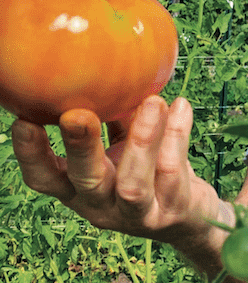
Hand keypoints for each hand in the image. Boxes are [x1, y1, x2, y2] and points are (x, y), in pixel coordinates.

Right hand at [11, 96, 218, 243]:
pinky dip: (178, 136)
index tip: (22, 120)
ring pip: (133, 184)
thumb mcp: (125, 145)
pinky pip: (173, 171)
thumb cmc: (150, 172)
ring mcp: (136, 214)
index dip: (31, 154)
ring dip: (143, 140)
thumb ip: (113, 116)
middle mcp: (101, 206)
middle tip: (76, 115)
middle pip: (86, 180)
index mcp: (79, 188)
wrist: (190, 216)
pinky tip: (182, 106)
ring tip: (153, 101)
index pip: (45, 178)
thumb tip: (102, 66)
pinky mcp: (171, 212)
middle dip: (80, 147)